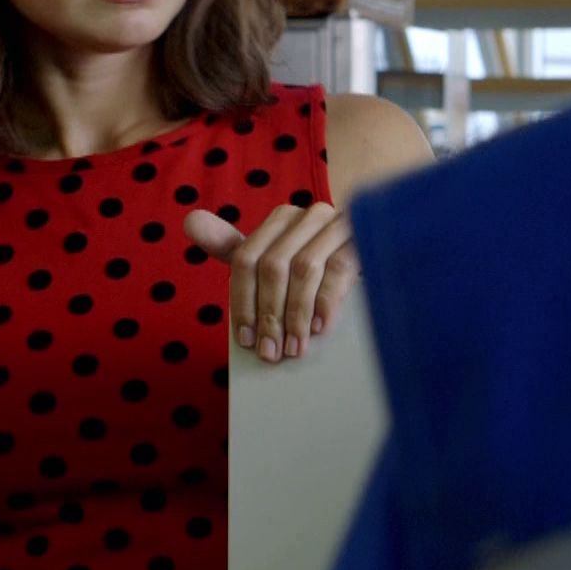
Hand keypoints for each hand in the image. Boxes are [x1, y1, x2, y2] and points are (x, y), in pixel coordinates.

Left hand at [183, 203, 358, 364]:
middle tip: (270, 354)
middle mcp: (306, 215)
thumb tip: (190, 222)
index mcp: (280, 218)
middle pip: (273, 266)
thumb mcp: (274, 255)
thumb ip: (234, 246)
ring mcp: (337, 223)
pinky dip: (326, 302)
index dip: (242, 302)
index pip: (246, 259)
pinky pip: (339, 270)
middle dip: (269, 315)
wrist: (380, 247)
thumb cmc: (318, 262)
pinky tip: (320, 329)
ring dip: (296, 315)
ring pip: (305, 269)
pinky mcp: (364, 238)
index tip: (246, 340)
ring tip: (294, 350)